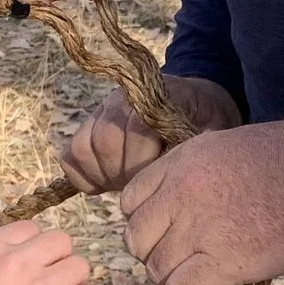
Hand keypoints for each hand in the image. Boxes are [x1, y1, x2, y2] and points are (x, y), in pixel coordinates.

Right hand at [60, 74, 241, 193]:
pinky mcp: (89, 126)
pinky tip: (107, 183)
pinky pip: (71, 155)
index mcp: (155, 96)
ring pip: (84, 148)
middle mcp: (122, 99)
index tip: (156, 179)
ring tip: (127, 185)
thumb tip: (172, 174)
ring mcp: (102, 111)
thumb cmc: (204, 122)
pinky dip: (84, 175)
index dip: (142, 160)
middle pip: (105, 139)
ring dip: (104, 176)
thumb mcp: (211, 131)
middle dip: (123, 173)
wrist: (193, 102)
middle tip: (142, 187)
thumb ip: (194, 146)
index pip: (135, 127)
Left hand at [122, 118, 283, 284]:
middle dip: (156, 254)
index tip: (166, 231)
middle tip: (182, 261)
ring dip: (175, 281)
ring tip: (198, 283)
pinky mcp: (222, 262)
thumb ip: (204, 172)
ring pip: (158, 269)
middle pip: (139, 238)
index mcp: (183, 160)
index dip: (146, 221)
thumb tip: (198, 199)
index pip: (132, 199)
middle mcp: (180, 193)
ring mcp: (198, 229)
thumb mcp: (235, 147)